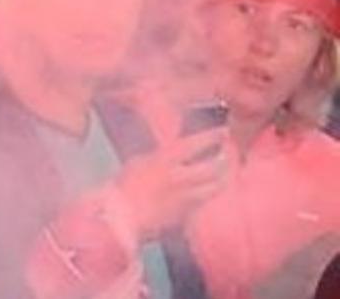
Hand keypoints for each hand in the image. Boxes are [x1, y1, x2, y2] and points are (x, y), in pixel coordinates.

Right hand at [114, 129, 229, 239]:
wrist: (120, 217)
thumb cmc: (123, 188)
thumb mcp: (139, 163)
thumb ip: (161, 157)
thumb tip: (176, 152)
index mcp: (164, 161)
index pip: (195, 144)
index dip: (212, 136)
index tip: (223, 131)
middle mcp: (179, 178)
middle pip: (214, 167)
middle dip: (225, 158)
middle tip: (228, 154)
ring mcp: (185, 198)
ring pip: (216, 186)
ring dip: (223, 178)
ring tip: (226, 173)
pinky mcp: (186, 215)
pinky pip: (205, 201)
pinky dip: (209, 194)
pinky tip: (208, 191)